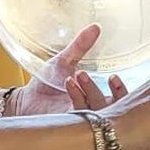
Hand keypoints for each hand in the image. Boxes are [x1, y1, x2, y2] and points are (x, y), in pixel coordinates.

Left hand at [11, 25, 129, 115]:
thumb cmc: (48, 83)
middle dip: (110, 92)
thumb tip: (95, 27)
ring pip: (97, 110)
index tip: (114, 77)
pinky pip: (79, 114)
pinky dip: (76, 96)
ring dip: (90, 91)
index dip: (122, 91)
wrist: (27, 98)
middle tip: (104, 76)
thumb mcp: (66, 61)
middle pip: (113, 108)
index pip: (121, 100)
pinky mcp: (69, 122)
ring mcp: (81, 118)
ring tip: (78, 75)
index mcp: (97, 96)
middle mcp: (93, 109)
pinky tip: (69, 83)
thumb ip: (81, 46)